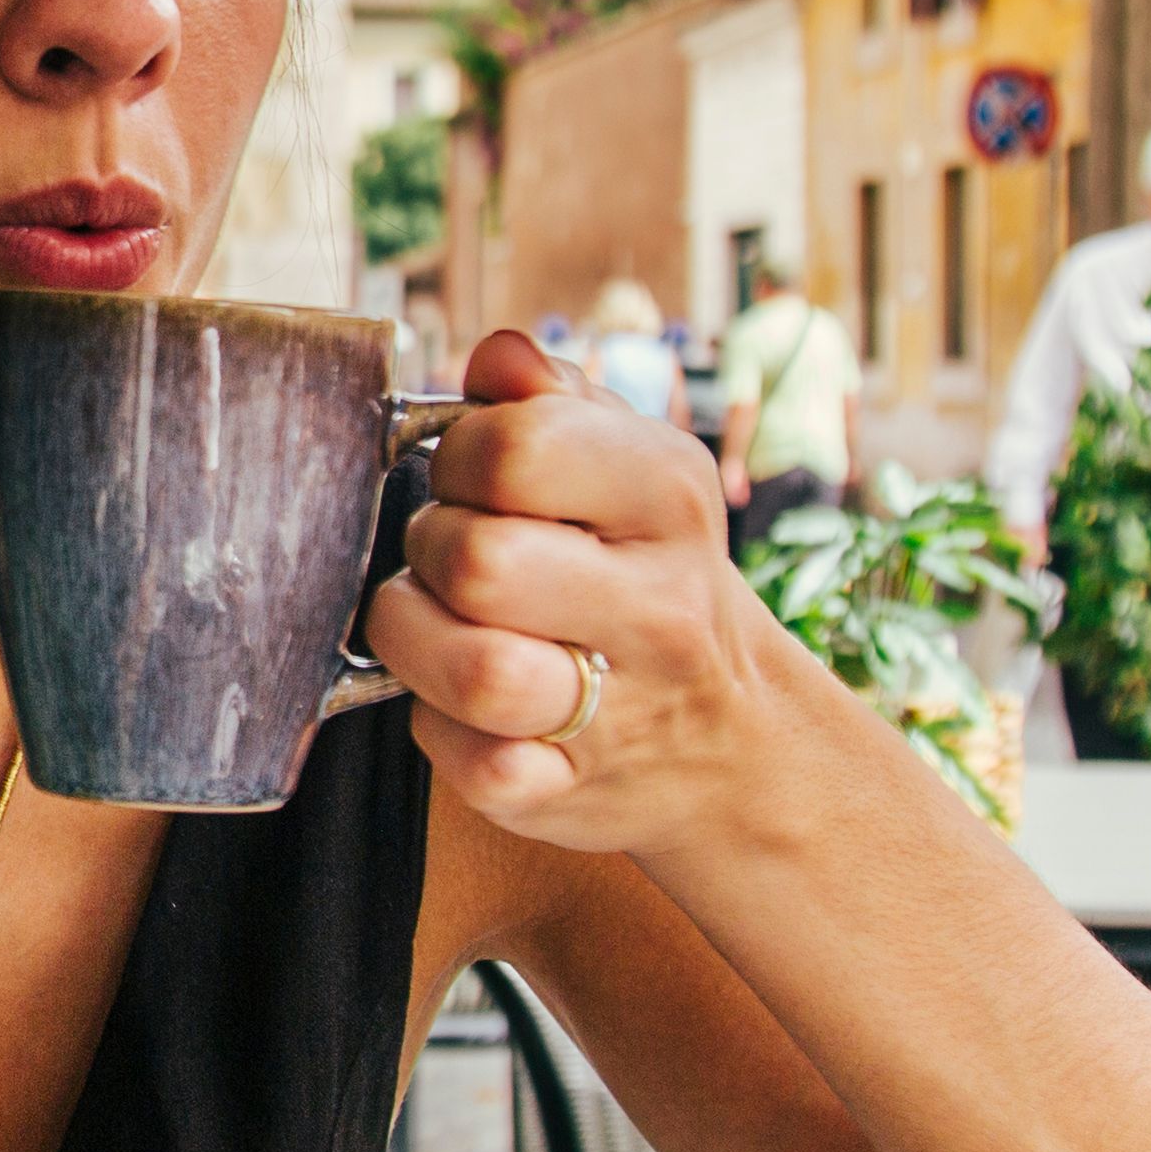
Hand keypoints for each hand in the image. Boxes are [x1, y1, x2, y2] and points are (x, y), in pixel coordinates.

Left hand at [363, 327, 802, 851]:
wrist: (734, 736)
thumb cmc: (649, 575)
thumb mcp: (631, 467)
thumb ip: (553, 402)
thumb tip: (496, 357)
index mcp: (666, 499)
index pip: (520, 446)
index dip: (459, 454)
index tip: (466, 476)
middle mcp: (658, 605)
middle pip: (481, 560)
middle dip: (430, 548)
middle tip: (445, 557)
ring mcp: (620, 710)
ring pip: (476, 672)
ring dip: (416, 641)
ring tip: (435, 625)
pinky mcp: (570, 794)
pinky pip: (476, 769)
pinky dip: (444, 736)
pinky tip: (462, 708)